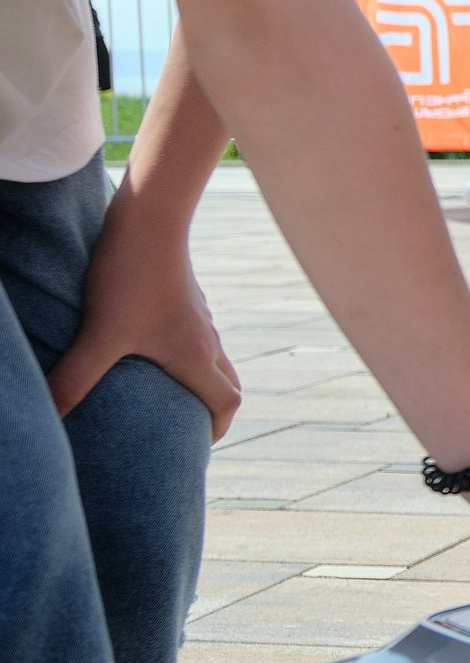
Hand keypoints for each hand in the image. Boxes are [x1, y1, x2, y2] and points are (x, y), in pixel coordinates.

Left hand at [48, 196, 240, 439]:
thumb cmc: (131, 277)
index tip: (200, 443)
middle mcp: (206, 338)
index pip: (227, 402)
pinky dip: (189, 352)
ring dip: (203, 378)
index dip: (218, 427)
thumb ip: (74, 378)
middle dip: (215, 408)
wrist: (150, 219)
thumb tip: (47, 416)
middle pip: (229, 382)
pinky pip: (198, 334)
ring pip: (215, 357)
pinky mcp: (186, 297)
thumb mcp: (99, 334)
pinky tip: (153, 344)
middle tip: (190, 425)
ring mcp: (199, 316)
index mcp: (195, 356)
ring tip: (170, 390)